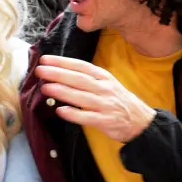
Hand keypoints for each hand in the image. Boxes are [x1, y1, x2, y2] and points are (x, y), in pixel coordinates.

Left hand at [35, 55, 155, 142]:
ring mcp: (105, 105)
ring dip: (63, 92)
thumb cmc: (118, 101)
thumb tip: (60, 73)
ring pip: (81, 96)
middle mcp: (104, 88)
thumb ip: (87, 79)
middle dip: (58, 74)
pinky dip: (74, 114)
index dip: (63, 62)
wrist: (141, 122)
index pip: (81, 66)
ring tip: (46, 87)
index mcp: (103, 77)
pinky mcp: (105, 121)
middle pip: (79, 79)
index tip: (45, 59)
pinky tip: (60, 111)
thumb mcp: (107, 84)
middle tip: (40, 71)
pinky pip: (87, 117)